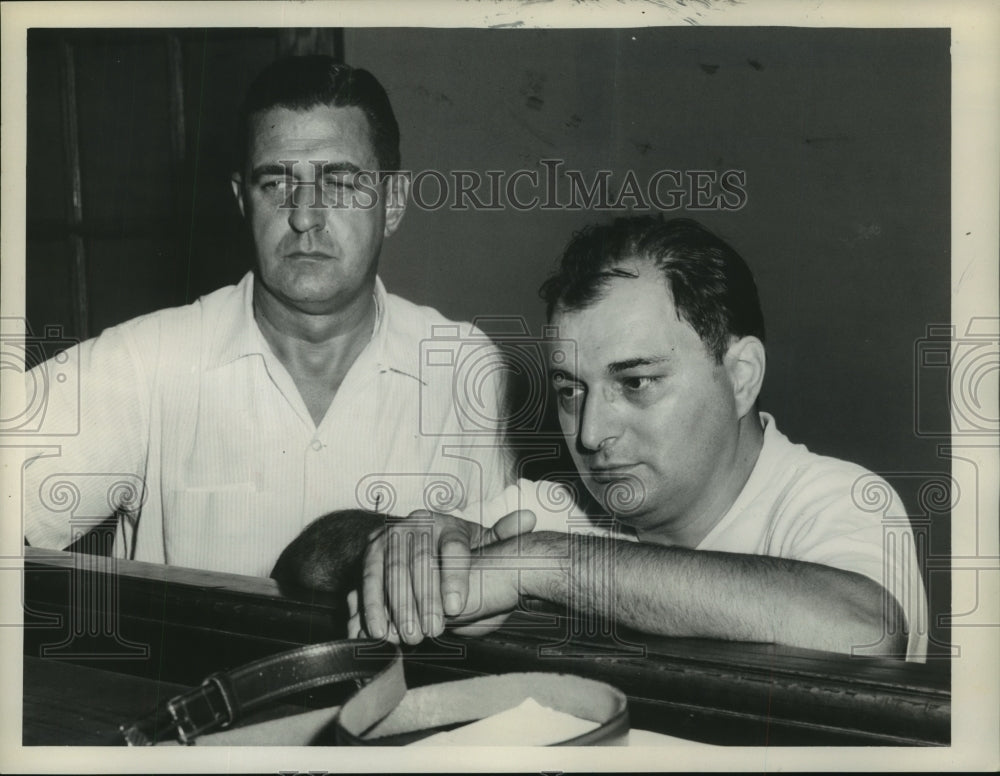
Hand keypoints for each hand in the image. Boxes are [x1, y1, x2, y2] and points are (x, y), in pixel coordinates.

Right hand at [357, 508, 534, 643]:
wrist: (420, 551)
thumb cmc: (457, 554)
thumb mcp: (483, 545)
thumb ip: (504, 537)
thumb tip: (528, 518)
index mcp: (445, 522)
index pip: (453, 548)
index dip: (454, 578)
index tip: (457, 609)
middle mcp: (413, 524)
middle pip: (417, 562)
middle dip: (423, 600)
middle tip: (432, 631)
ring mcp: (387, 537)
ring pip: (388, 571)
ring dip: (395, 607)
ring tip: (406, 636)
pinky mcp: (368, 555)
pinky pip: (366, 580)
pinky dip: (369, 607)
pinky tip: (376, 630)